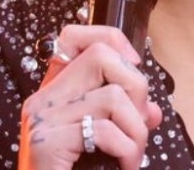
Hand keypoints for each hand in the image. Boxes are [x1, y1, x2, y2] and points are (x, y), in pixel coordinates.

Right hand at [18, 25, 162, 169]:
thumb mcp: (101, 146)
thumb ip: (124, 121)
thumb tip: (151, 109)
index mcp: (53, 95)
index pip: (74, 36)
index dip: (110, 40)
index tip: (132, 68)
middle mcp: (42, 100)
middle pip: (101, 56)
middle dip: (136, 86)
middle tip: (136, 123)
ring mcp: (42, 120)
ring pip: (112, 96)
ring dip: (137, 131)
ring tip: (131, 156)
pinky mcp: (47, 142)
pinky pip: (105, 130)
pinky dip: (128, 150)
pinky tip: (124, 166)